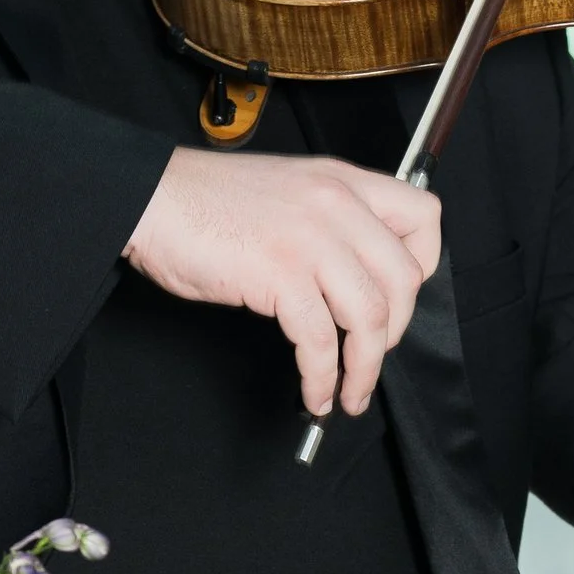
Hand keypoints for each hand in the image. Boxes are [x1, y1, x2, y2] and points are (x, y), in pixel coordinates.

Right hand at [124, 148, 443, 419]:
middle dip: (395, 331)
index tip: (401, 297)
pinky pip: (321, 341)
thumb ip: (329, 221)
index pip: (422, 215)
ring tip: (349, 392)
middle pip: (403, 278)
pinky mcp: (281, 275)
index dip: (423, 264)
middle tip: (371, 353)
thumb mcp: (288, 192)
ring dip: (364, 368)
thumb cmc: (206, 202)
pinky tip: (315, 391)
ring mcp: (310, 239)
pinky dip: (323, 377)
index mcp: (342, 180)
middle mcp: (336, 205)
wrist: (151, 198)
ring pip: (370, 317)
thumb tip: (355, 278)